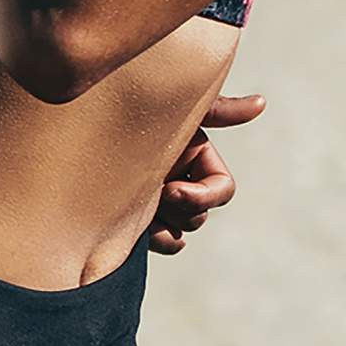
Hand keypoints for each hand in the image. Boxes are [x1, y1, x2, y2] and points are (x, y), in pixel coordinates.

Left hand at [145, 91, 265, 254]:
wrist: (83, 129)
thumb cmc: (129, 112)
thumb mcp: (177, 112)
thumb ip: (219, 110)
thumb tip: (262, 103)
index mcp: (195, 155)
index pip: (221, 189)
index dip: (203, 197)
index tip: (170, 191)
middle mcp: (182, 178)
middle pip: (201, 214)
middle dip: (181, 209)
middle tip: (153, 196)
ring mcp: (161, 199)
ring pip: (183, 231)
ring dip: (167, 225)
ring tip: (140, 208)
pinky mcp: (140, 217)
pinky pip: (165, 242)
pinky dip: (159, 240)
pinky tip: (138, 226)